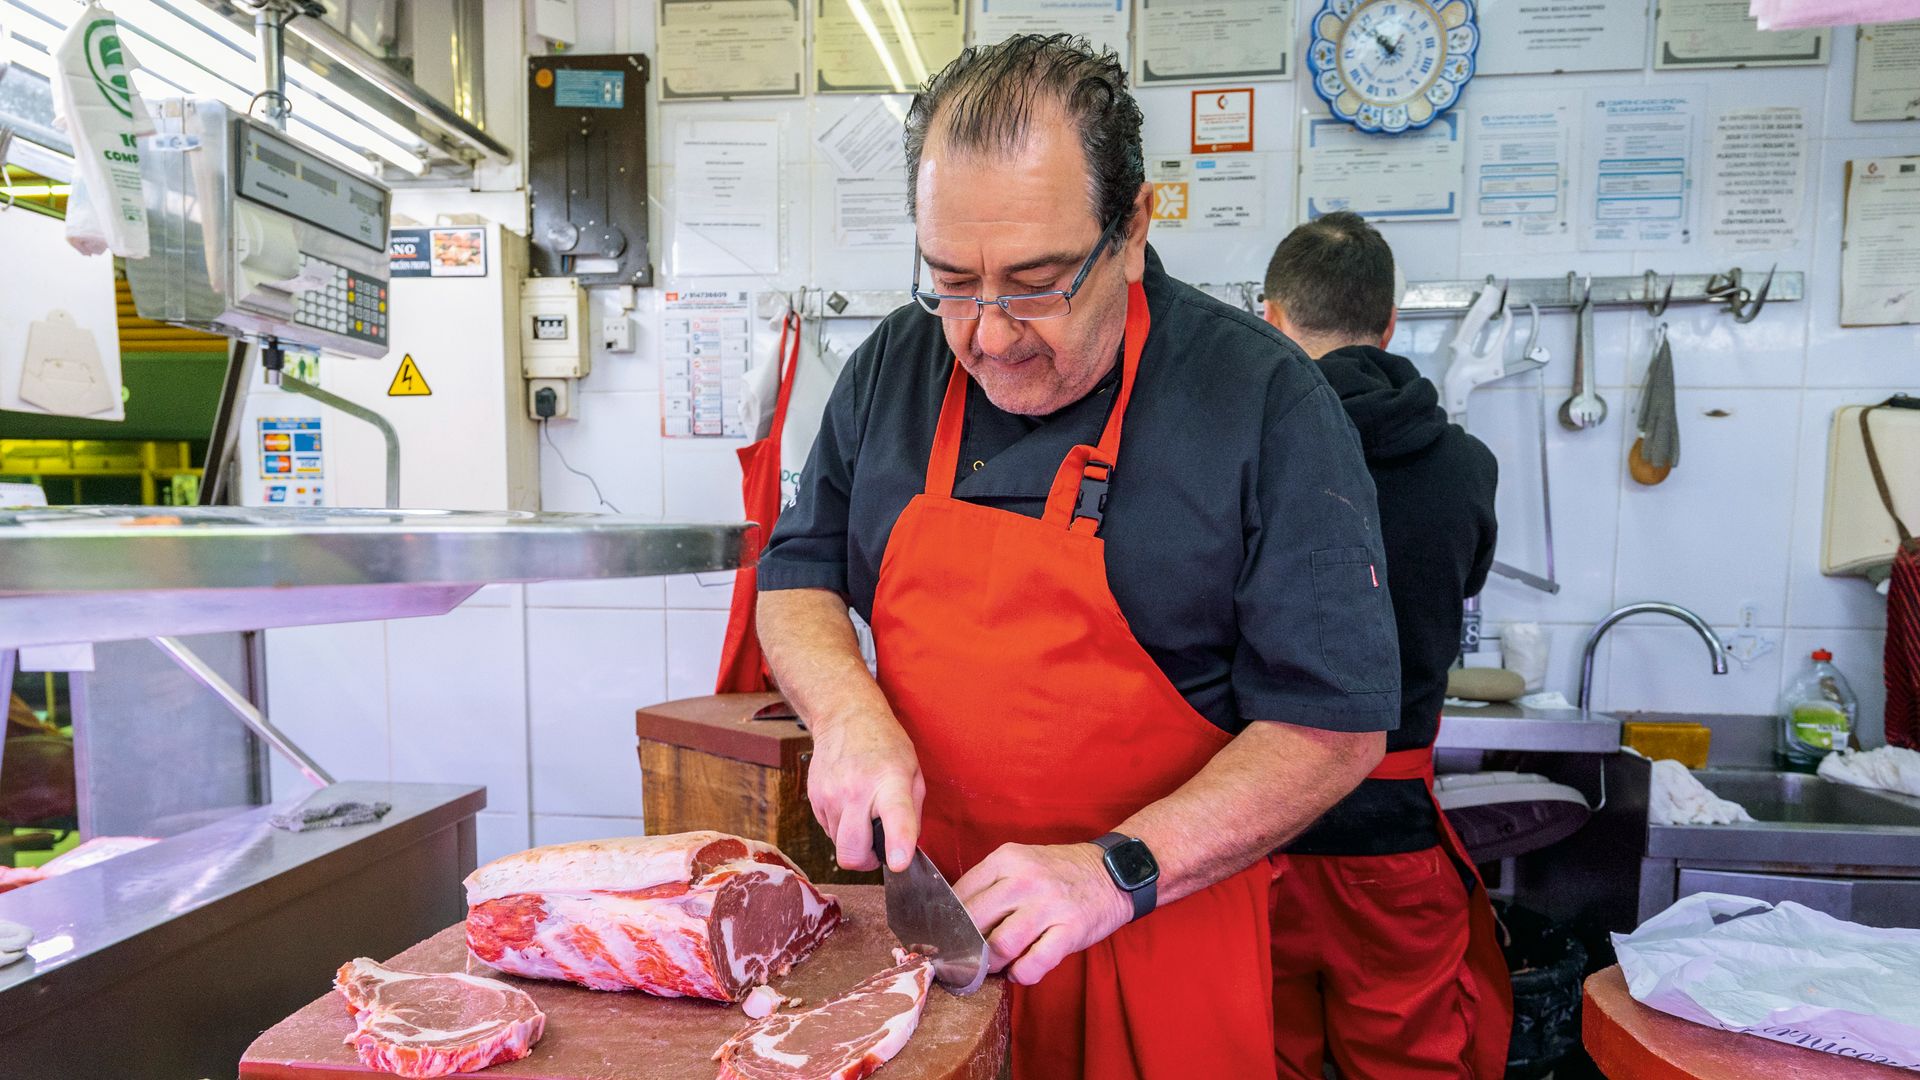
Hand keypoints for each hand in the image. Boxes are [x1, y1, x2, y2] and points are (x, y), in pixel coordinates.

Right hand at [805, 710, 923, 872]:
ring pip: (839, 846)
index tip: (898, 862)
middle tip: (877, 848)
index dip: (898, 843)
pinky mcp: (814, 799)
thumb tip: (904, 849)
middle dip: (866, 861)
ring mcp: (830, 795)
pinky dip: (841, 828)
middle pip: (852, 852)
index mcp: (890, 781)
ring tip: (863, 813)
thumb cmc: (885, 745)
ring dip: (853, 840)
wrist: (846, 717)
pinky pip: (828, 831)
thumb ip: (913, 814)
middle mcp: (857, 790)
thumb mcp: (913, 773)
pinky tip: (848, 805)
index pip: (895, 816)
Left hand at [953, 842, 1132, 985]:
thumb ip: (990, 887)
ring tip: (1000, 964)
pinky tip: (1023, 970)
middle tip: (970, 959)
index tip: (947, 940)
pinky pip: (1033, 964)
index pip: (958, 896)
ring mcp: (1048, 904)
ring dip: (994, 964)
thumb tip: (953, 923)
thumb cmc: (1059, 874)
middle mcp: (1024, 879)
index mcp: (1006, 859)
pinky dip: (1022, 975)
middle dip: (967, 948)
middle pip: (973, 922)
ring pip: (999, 945)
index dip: (948, 925)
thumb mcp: (1021, 863)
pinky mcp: (1070, 929)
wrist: (1114, 872)